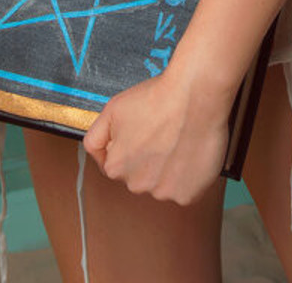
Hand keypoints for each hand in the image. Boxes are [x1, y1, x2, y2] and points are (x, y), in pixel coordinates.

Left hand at [82, 66, 232, 203]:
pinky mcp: (187, 195)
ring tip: (179, 140)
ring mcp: (163, 192)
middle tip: (162, 133)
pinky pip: (186, 188)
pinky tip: (190, 152)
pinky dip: (189, 175)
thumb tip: (96, 153)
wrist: (195, 96)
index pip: (117, 165)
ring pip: (163, 182)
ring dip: (169, 167)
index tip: (143, 133)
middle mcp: (137, 185)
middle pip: (140, 176)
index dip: (130, 145)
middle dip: (149, 159)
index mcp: (116, 167)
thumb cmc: (158, 99)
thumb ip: (96, 137)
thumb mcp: (113, 109)